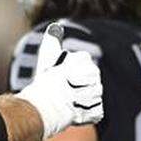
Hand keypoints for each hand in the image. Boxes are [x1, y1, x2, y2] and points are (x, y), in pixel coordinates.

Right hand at [16, 22, 103, 139]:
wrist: (43, 106)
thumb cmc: (45, 80)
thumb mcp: (47, 57)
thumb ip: (52, 40)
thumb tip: (55, 26)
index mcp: (83, 59)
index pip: (84, 60)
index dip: (72, 69)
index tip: (63, 74)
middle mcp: (93, 75)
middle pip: (92, 78)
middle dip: (79, 85)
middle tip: (67, 88)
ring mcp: (96, 95)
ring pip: (95, 95)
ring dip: (83, 100)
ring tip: (71, 101)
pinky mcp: (97, 112)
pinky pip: (96, 112)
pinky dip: (86, 114)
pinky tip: (76, 111)